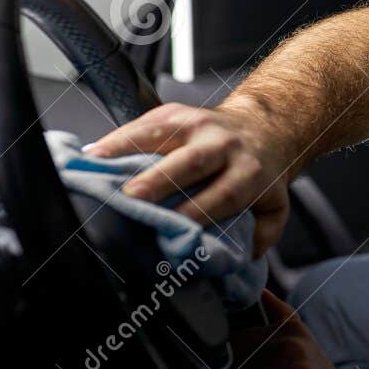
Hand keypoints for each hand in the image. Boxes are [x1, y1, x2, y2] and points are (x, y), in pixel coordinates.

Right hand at [85, 99, 294, 255]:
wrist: (263, 128)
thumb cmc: (260, 174)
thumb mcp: (274, 207)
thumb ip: (263, 234)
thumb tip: (240, 257)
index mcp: (249, 172)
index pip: (224, 194)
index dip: (199, 211)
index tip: (174, 229)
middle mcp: (224, 145)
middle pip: (192, 161)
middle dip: (160, 178)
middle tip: (131, 196)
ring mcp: (198, 124)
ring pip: (162, 133)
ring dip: (128, 149)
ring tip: (97, 165)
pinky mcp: (175, 111)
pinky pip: (143, 122)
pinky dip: (116, 138)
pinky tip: (94, 153)